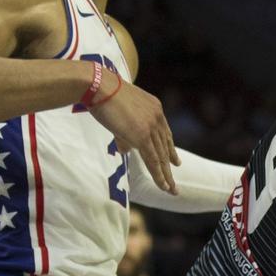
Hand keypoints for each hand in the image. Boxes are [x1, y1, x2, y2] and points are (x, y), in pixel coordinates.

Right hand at [89, 72, 180, 192]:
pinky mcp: (142, 135)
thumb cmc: (102, 95)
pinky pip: (153, 159)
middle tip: (174, 181)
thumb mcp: (119, 113)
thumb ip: (125, 134)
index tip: (176, 161)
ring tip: (171, 190)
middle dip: (170, 165)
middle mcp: (157, 117)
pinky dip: (159, 174)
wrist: (99, 86)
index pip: (165, 133)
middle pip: (165, 146)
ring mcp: (151, 126)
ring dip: (166, 175)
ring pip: (161, 156)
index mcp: (154, 107)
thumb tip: (125, 150)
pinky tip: (163, 185)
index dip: (170, 149)